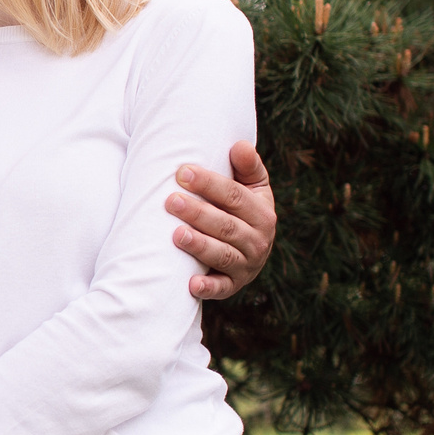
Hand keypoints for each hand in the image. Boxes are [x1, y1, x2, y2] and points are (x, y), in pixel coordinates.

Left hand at [167, 139, 275, 300]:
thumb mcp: (252, 187)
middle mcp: (259, 241)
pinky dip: (208, 288)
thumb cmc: (243, 209)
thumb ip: (247, 166)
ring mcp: (247, 265)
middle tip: (170, 201)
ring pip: (223, 255)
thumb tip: (240, 145)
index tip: (183, 172)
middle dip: (198, 213)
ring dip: (200, 245)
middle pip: (226, 226)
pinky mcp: (234, 285)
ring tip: (175, 234)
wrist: (251, 248)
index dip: (210, 184)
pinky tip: (190, 284)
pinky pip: (222, 288)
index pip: (236, 196)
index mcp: (263, 213)